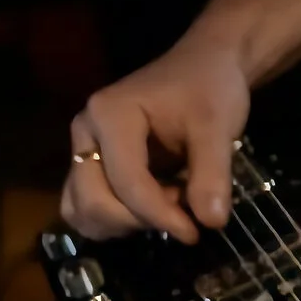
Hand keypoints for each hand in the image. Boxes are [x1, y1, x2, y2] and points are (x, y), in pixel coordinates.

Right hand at [60, 35, 251, 243]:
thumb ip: (213, 174)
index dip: (160, 215)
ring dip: (123, 223)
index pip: (126, 183)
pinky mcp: (91, 164)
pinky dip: (116, 220)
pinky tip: (152, 207)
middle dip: (138, 220)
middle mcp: (85, 133)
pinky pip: (87, 206)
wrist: (205, 67)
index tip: (195, 233)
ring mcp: (84, 149)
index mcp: (109, 115)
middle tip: (181, 212)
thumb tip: (211, 223)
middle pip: (93, 202)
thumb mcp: (218, 125)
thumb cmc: (209, 88)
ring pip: (82, 210)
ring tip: (165, 205)